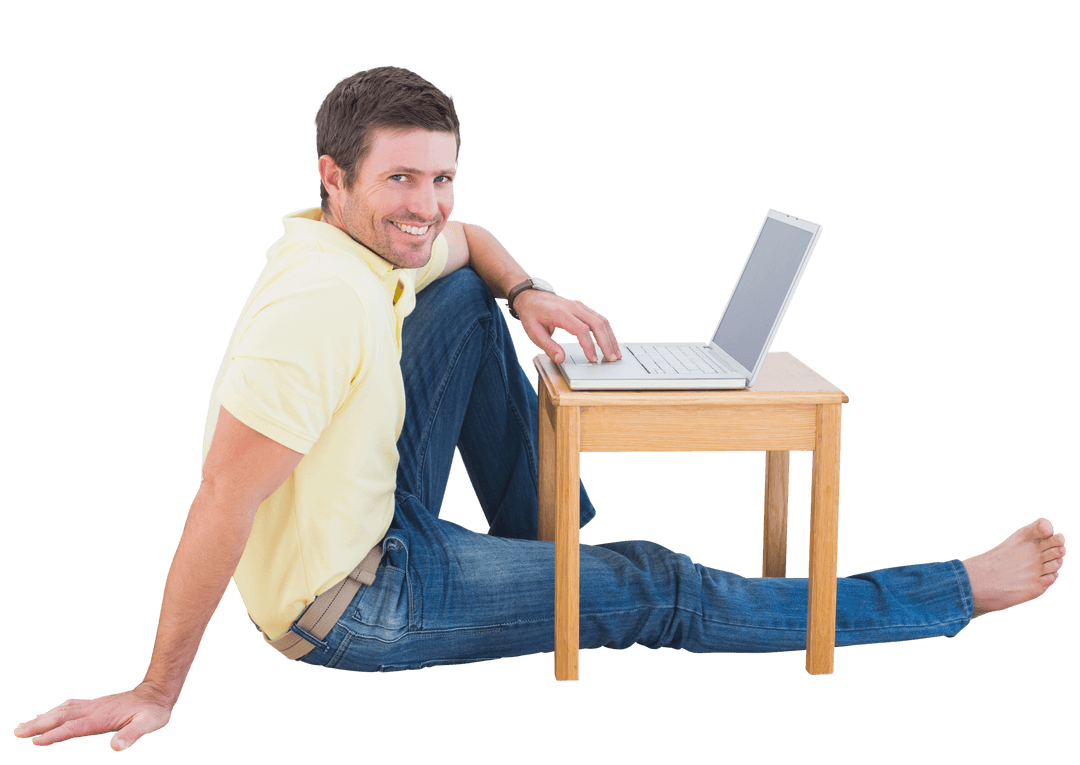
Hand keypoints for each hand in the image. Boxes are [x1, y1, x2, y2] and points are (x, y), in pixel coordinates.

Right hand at [13, 682, 172, 751]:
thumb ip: (132, 735)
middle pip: (62, 716)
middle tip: (18, 732)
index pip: (75, 727)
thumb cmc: (153, 712)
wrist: (157, 693)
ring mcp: (94, 706)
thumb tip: (117, 747)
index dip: (56, 734)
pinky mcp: (95, 705)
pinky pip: (70, 707)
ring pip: (63, 710)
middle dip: (39, 725)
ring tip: (23, 726)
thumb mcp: (149, 724)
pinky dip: (55, 711)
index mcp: (103, 717)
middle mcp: (95, 709)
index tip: (37, 741)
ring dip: (43, 718)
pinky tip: (47, 715)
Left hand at [513, 288, 620, 363]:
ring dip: (611, 337)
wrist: (531, 296)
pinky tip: (611, 342)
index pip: (581, 330)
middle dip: (607, 343)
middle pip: (597, 324)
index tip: (593, 359)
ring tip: (616, 353)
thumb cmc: (532, 314)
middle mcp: (573, 307)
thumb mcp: (533, 332)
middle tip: (612, 359)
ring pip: (602, 320)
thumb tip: (561, 359)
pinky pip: (599, 318)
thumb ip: (548, 346)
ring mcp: (579, 306)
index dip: (589, 346)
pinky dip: (607, 331)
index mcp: (560, 313)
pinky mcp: (583, 308)